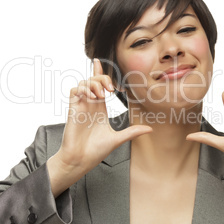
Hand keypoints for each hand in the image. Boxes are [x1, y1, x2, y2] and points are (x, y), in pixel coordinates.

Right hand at [48, 59, 151, 196]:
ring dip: (94, 83)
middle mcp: (91, 105)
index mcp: (100, 109)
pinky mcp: (73, 109)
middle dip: (102, 78)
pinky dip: (83, 89)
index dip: (100, 72)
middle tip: (110, 89)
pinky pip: (74, 90)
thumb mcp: (117, 139)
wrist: (81, 160)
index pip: (100, 85)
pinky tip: (92, 97)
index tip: (102, 62)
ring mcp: (81, 106)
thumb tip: (150, 129)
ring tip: (101, 95)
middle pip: (94, 80)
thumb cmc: (96, 151)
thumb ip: (132, 132)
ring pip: (84, 82)